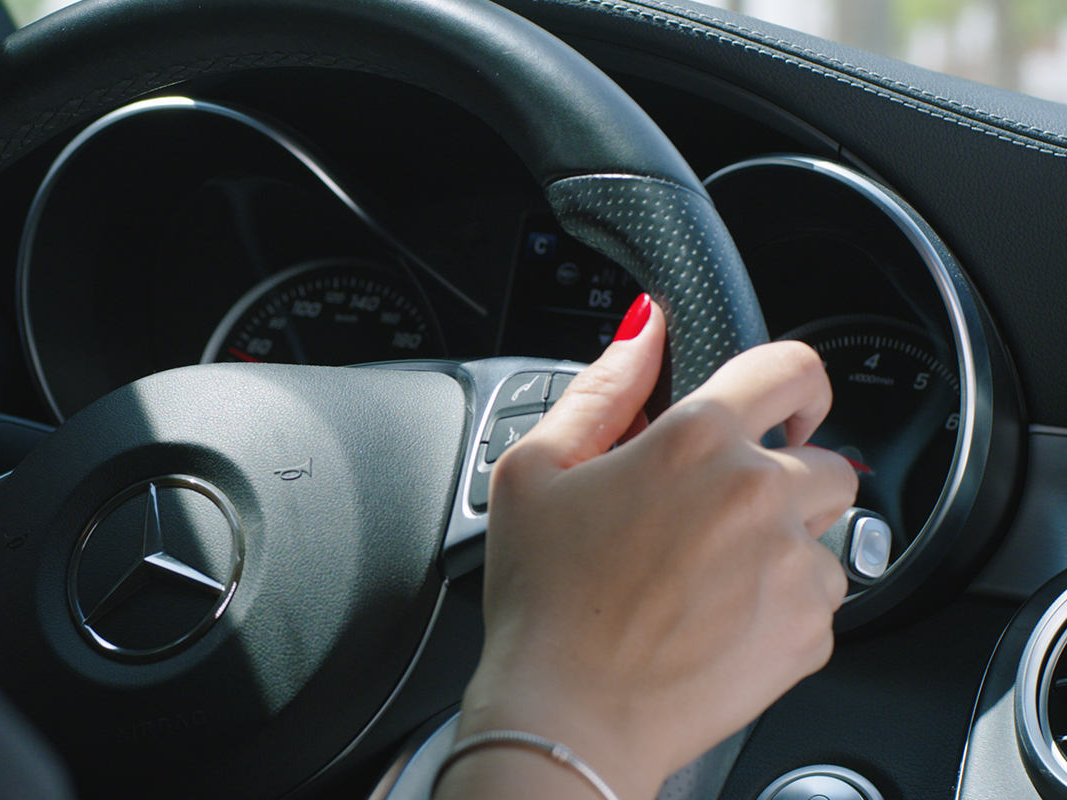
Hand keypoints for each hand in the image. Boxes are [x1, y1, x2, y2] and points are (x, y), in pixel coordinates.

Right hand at [438, 298, 855, 799]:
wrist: (570, 716)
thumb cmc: (543, 599)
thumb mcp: (534, 471)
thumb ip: (602, 388)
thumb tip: (645, 329)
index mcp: (697, 440)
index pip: (792, 368)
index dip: (793, 384)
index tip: (786, 409)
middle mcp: (759, 493)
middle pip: (821, 459)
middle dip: (778, 479)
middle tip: (710, 522)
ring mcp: (794, 564)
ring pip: (824, 533)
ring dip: (782, 545)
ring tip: (706, 582)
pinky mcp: (811, 630)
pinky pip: (821, 598)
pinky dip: (782, 606)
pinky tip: (716, 624)